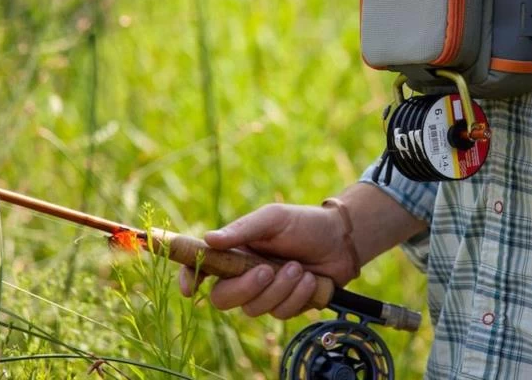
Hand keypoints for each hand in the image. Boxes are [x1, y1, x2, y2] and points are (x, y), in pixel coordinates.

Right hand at [178, 203, 355, 319]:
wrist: (341, 240)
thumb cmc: (304, 223)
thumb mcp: (274, 218)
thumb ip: (243, 229)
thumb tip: (208, 239)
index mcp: (235, 251)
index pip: (202, 268)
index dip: (190, 279)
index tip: (190, 289)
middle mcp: (244, 275)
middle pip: (224, 299)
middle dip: (246, 288)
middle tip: (268, 269)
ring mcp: (264, 293)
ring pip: (255, 309)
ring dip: (281, 288)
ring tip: (299, 267)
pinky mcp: (285, 306)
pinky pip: (281, 314)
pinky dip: (298, 296)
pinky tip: (311, 279)